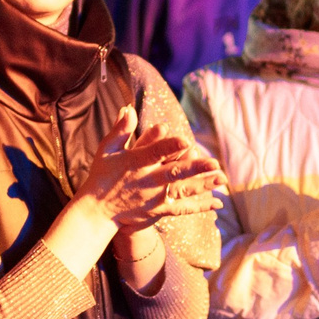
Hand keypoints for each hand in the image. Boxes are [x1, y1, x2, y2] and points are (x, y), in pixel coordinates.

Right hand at [74, 105, 224, 232]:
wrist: (97, 211)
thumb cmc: (102, 175)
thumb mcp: (106, 150)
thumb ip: (120, 130)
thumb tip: (128, 107)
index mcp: (133, 163)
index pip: (153, 153)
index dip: (169, 146)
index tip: (185, 139)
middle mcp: (145, 181)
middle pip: (173, 173)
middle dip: (194, 168)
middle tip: (214, 162)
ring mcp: (153, 198)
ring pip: (181, 191)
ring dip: (203, 185)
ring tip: (222, 178)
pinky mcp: (157, 211)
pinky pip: (181, 209)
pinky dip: (200, 206)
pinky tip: (218, 202)